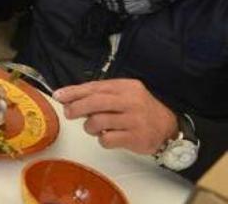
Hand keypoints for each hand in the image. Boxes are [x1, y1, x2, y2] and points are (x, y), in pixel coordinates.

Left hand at [55, 79, 178, 154]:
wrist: (168, 128)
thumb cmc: (139, 110)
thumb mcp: (123, 95)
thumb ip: (100, 95)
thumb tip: (70, 99)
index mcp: (126, 87)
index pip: (94, 87)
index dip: (73, 92)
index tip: (59, 96)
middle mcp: (131, 101)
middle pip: (95, 102)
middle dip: (76, 108)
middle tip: (69, 113)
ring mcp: (134, 120)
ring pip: (98, 122)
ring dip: (89, 127)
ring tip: (94, 128)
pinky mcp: (136, 137)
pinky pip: (107, 139)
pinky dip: (102, 139)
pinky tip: (108, 136)